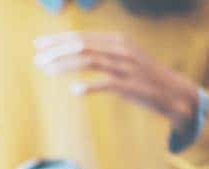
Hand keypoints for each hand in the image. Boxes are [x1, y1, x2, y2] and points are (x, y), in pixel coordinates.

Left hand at [34, 32, 200, 132]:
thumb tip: (67, 54)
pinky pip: (106, 83)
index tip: (37, 45)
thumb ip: (97, 53)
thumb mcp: (119, 58)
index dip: (57, 40)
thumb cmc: (139, 75)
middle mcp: (120, 49)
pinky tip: (73, 90)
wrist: (171, 91)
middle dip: (56, 52)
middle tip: (37, 61)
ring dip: (65, 66)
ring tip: (47, 71)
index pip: (81, 37)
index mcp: (116, 41)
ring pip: (90, 61)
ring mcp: (126, 66)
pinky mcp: (131, 85)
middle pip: (82, 46)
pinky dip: (89, 86)